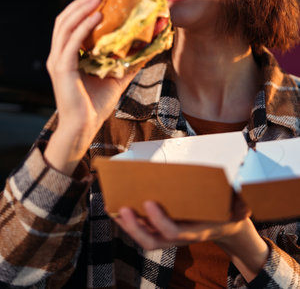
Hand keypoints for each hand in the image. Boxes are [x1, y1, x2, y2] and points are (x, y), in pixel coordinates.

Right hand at [45, 0, 137, 174]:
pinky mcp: (61, 69)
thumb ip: (129, 62)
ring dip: (81, 9)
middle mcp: (58, 55)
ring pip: (65, 26)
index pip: (71, 24)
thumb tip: (149, 48)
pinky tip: (98, 17)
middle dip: (80, 3)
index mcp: (68, 55)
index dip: (82, 8)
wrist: (84, 126)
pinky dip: (84, 27)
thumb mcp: (116, 77)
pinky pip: (72, 42)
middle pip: (64, 19)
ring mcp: (58, 61)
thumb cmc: (96, 104)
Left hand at [115, 200, 268, 281]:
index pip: (174, 233)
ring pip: (145, 239)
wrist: (225, 225)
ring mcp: (172, 237)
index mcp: (197, 231)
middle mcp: (181, 237)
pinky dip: (131, 223)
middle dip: (135, 228)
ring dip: (128, 226)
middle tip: (122, 208)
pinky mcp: (165, 233)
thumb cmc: (229, 212)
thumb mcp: (239, 207)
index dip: (159, 221)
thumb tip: (246, 203)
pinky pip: (145, 232)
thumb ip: (242, 205)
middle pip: (153, 242)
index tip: (148, 202)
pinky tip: (121, 209)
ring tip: (115, 208)